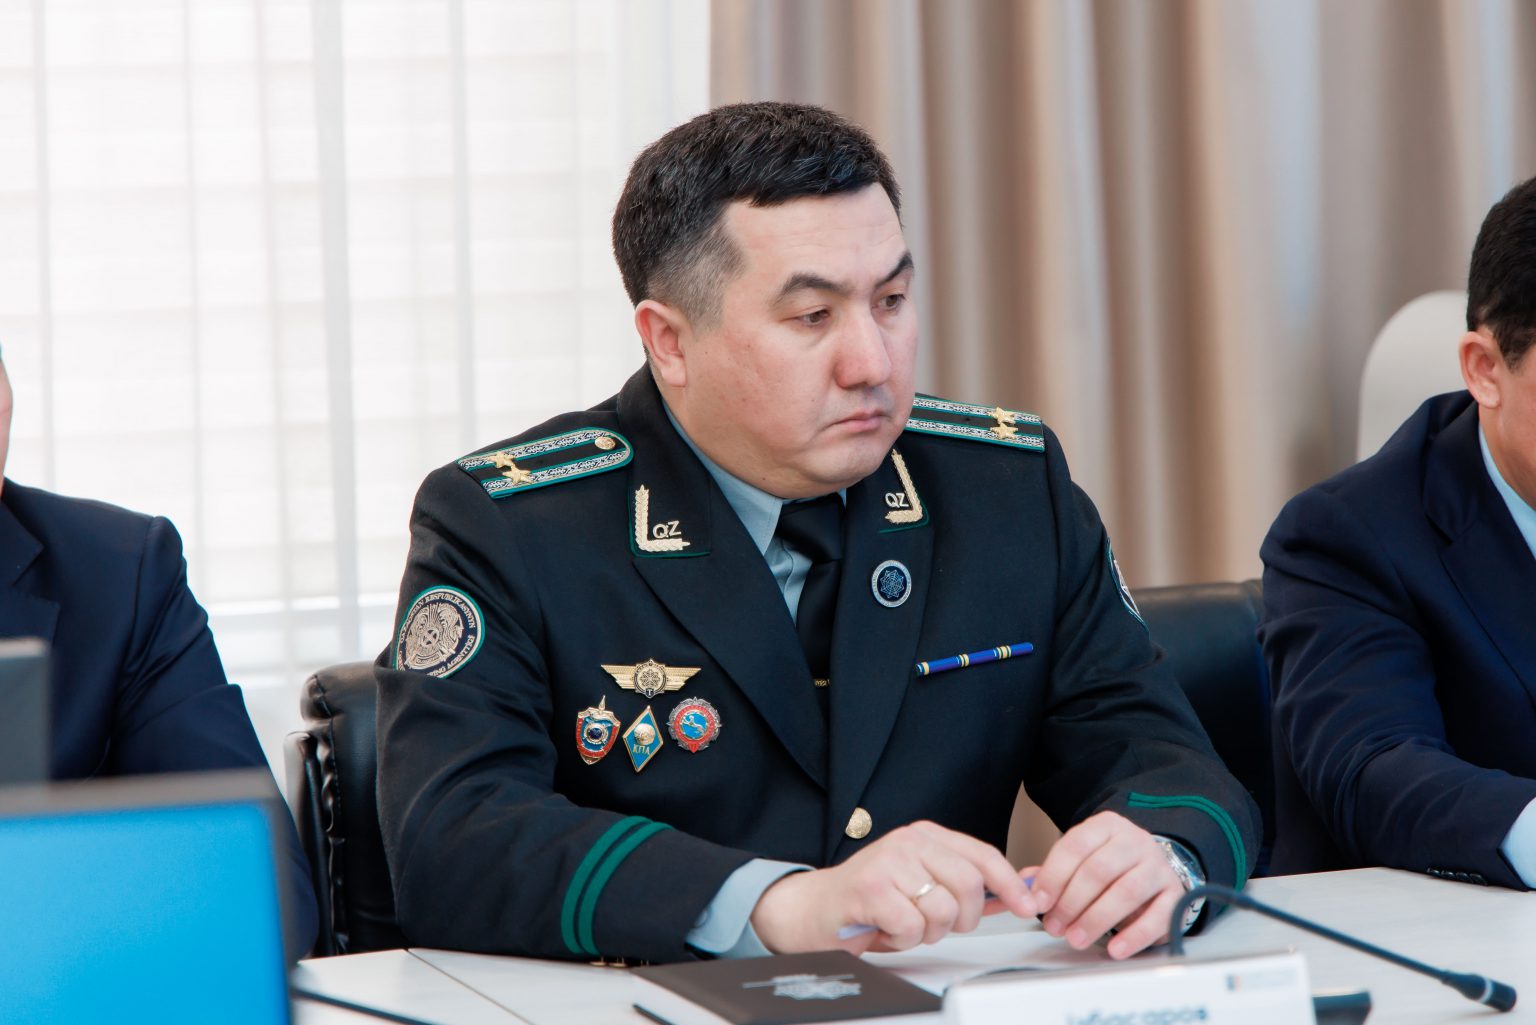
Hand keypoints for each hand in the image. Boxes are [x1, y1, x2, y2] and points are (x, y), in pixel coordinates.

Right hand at [748, 820, 1037, 954]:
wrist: (811, 909)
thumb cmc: (870, 901)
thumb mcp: (924, 888)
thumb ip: (969, 888)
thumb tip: (1020, 890)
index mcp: (925, 835)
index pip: (982, 855)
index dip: (1010, 884)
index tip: (1025, 906)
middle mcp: (908, 841)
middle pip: (969, 884)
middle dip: (961, 918)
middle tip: (937, 926)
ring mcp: (889, 861)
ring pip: (942, 909)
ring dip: (926, 932)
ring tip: (903, 924)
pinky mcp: (870, 887)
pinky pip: (912, 926)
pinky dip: (903, 939)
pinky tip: (885, 928)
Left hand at [1027, 811, 1184, 959]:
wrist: (1154, 868)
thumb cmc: (1111, 867)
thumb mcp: (1082, 858)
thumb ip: (1054, 871)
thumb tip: (1025, 886)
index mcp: (1106, 826)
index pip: (1075, 846)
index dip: (1053, 876)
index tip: (1038, 902)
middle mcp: (1134, 840)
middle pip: (1098, 870)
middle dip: (1071, 902)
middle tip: (1054, 927)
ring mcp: (1158, 866)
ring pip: (1126, 892)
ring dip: (1096, 919)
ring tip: (1076, 938)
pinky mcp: (1176, 894)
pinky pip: (1158, 916)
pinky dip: (1135, 936)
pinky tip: (1115, 948)